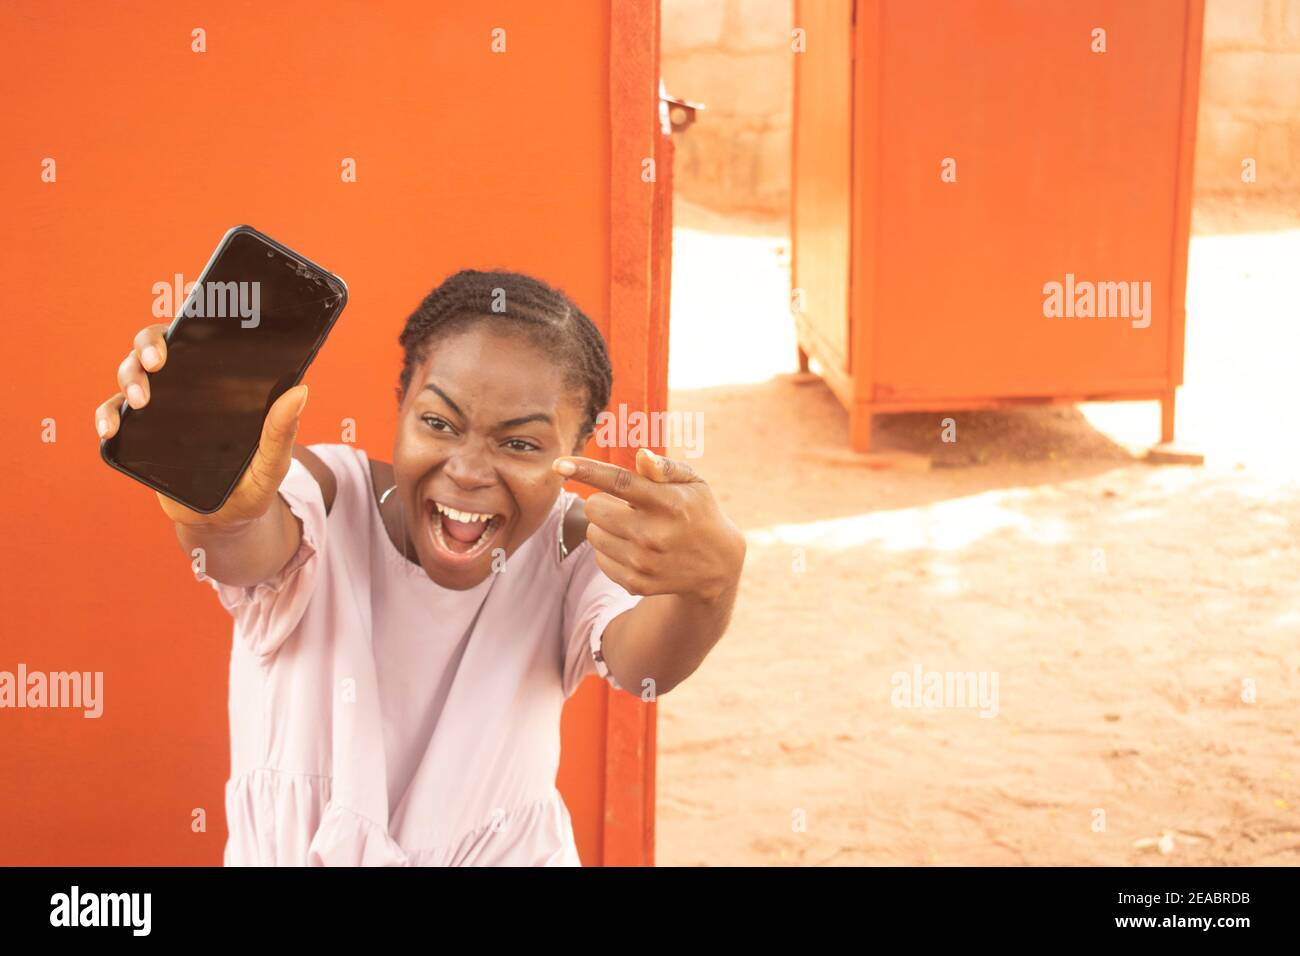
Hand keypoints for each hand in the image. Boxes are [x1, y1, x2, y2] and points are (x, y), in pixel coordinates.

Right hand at [94, 323, 309, 529]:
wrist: (224, 521)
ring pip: (130, 373)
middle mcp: (185, 387)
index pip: (201, 338)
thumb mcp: (272, 463)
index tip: (190, 311)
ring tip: (141, 403)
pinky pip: (112, 413)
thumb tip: (301, 390)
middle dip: (150, 345)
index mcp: (219, 382)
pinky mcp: (138, 434)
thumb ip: (282, 432)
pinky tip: (110, 428)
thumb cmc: (251, 486)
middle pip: (155, 347)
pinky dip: (106, 415)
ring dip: (130, 378)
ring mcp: (158, 408)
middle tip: (159, 362)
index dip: (191, 317)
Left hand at [553, 448, 744, 602]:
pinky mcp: (635, 582)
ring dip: (606, 527)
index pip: (620, 483)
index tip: (559, 464)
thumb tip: (641, 456)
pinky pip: (599, 558)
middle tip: (627, 507)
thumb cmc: (697, 511)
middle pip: (594, 508)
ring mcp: (643, 562)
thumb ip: (664, 468)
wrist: (716, 565)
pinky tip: (635, 549)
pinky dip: (610, 550)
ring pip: (592, 533)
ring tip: (634, 528)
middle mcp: (654, 534)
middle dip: (603, 502)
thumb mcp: (692, 483)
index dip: (587, 471)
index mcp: (668, 502)